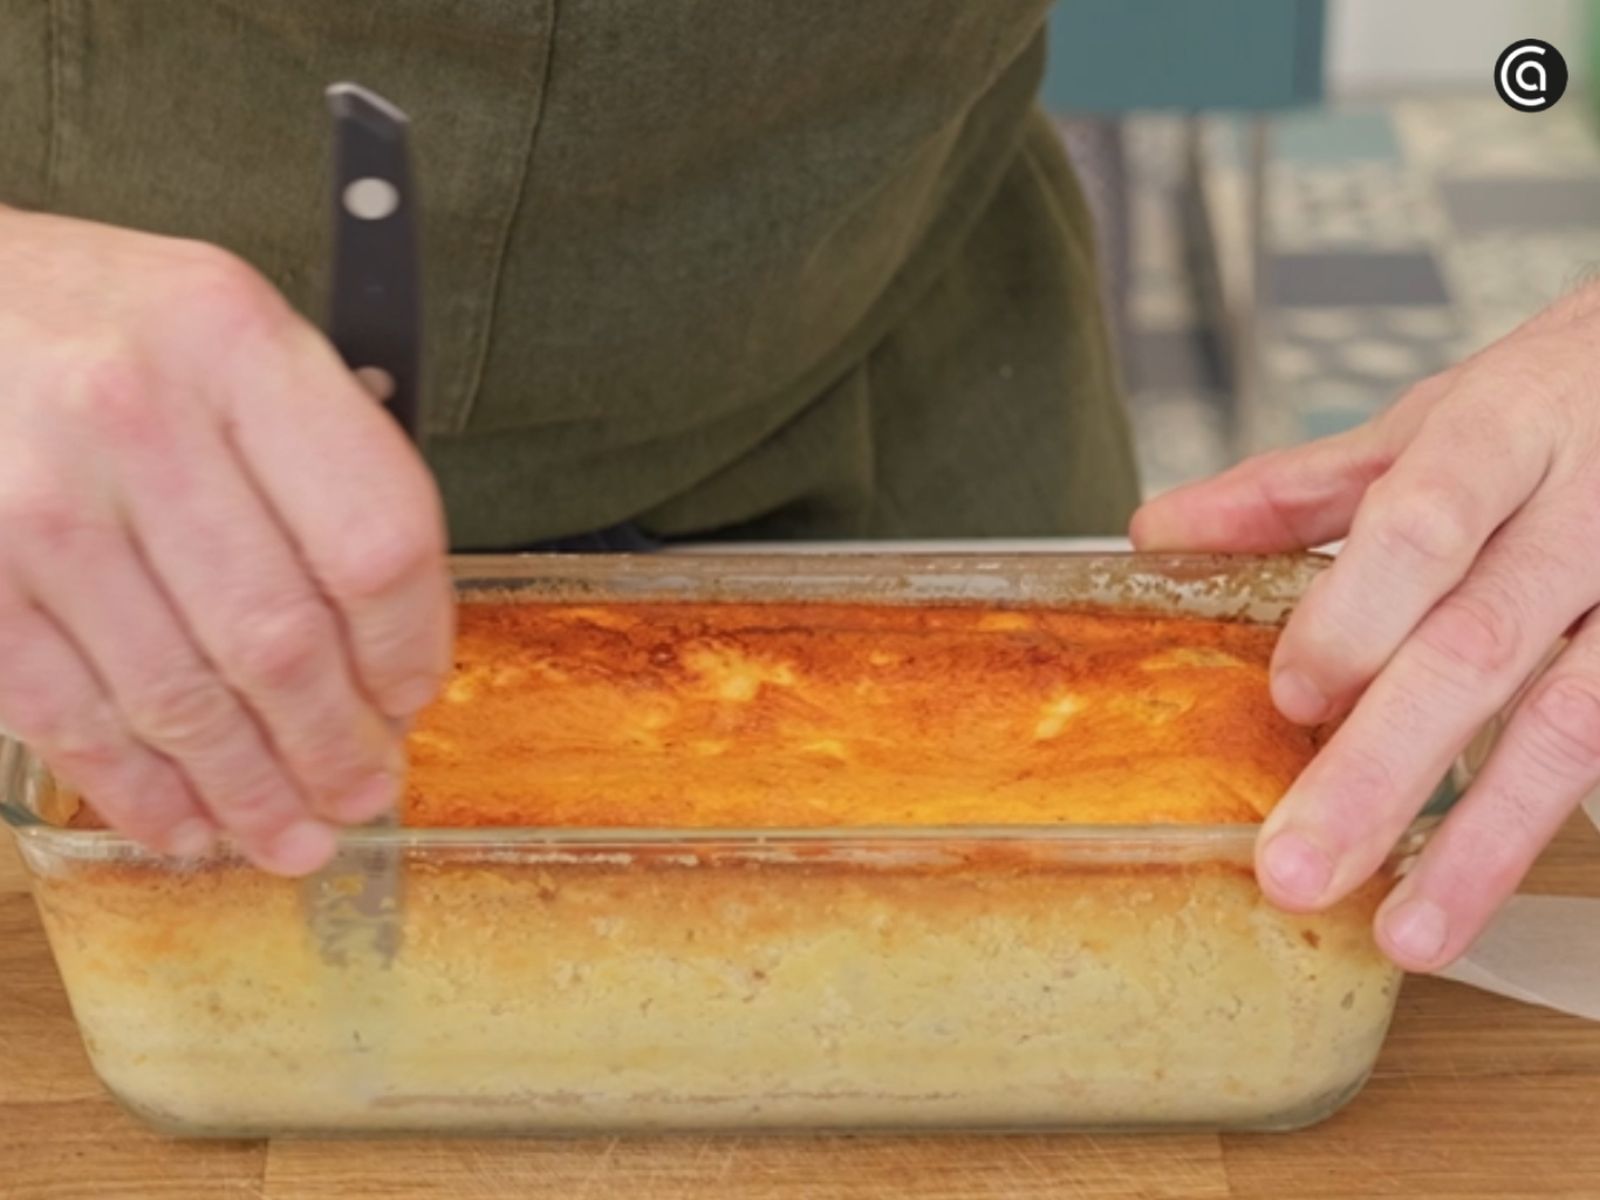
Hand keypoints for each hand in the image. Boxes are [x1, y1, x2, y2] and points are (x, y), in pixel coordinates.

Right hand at [0, 207, 451, 874]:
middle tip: (362, 794)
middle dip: (335, 746)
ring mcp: (38, 500)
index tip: (414, 695)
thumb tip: (388, 637)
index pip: (375, 538)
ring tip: (293, 837)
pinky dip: (137, 789)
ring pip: (178, 695)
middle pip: (281, 637)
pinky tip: (183, 824)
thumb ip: (318, 456)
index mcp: (237, 346)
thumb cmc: (100, 321)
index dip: (411, 645)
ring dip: (249, 791)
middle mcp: (137, 416)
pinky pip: (68, 714)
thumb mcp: (230, 329)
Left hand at [1130, 284, 1599, 971]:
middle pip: (1482, 646)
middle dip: (1385, 765)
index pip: (1424, 523)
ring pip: (1577, 723)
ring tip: (1407, 930)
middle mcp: (1590, 510)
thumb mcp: (1431, 419)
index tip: (1293, 696)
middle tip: (1297, 866)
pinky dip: (1550, 822)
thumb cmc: (1560, 403)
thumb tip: (1158, 536)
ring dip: (1483, 839)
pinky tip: (1481, 890)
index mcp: (1504, 430)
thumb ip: (1297, 487)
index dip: (1357, 611)